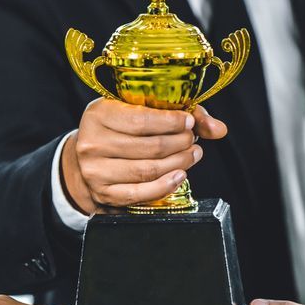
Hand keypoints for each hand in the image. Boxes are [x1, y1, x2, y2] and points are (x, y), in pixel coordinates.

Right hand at [61, 99, 227, 213]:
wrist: (86, 159)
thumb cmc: (117, 130)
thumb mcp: (135, 111)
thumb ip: (177, 115)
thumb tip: (218, 129)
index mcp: (98, 115)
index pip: (141, 120)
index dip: (172, 122)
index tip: (190, 122)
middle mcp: (92, 143)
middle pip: (150, 147)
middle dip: (180, 143)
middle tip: (192, 140)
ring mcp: (96, 171)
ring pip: (148, 170)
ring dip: (178, 162)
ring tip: (192, 154)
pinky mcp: (104, 193)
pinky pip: (140, 193)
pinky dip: (165, 186)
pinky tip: (180, 175)